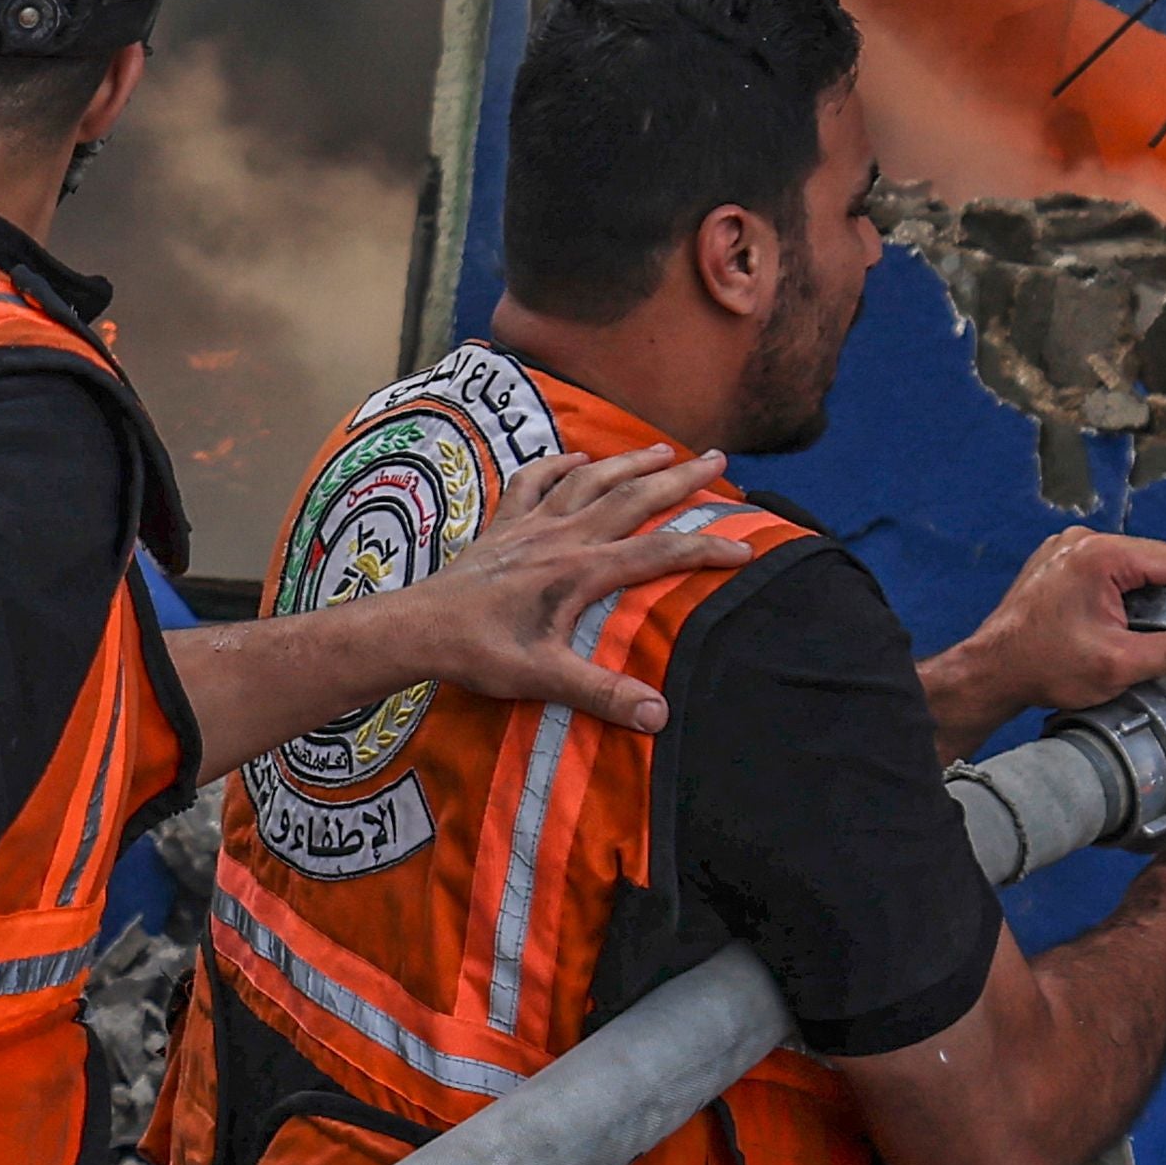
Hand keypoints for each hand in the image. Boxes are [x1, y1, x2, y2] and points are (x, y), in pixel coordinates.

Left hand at [376, 439, 726, 728]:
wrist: (419, 628)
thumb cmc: (482, 653)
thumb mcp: (546, 678)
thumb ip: (603, 694)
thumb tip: (660, 716)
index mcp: (580, 571)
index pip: (658, 554)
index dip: (705, 549)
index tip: (746, 545)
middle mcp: (562, 537)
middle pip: (633, 498)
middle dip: (680, 478)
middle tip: (720, 461)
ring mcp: (531, 526)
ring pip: (590, 480)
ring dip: (630, 461)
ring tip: (664, 448)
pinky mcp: (503, 526)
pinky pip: (534, 482)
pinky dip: (558, 465)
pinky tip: (576, 457)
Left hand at [963, 525, 1165, 727]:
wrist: (993, 671)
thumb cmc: (1045, 665)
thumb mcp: (1122, 663)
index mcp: (1101, 554)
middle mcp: (1082, 541)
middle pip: (1152, 562)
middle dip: (1163, 602)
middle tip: (1152, 641)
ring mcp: (1065, 548)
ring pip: (1129, 567)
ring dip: (1138, 600)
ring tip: (1124, 637)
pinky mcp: (1055, 562)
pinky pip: (1103, 570)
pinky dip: (1113, 596)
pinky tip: (1101, 627)